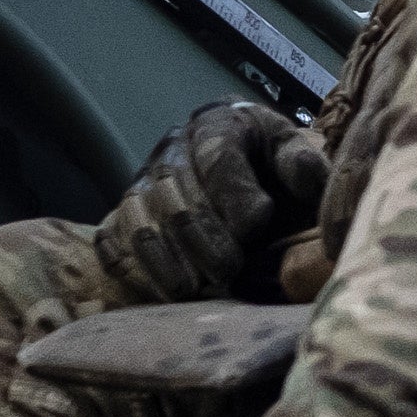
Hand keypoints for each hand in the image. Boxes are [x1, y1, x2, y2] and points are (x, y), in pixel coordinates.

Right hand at [93, 102, 328, 305]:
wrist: (240, 167)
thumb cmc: (270, 167)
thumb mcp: (291, 156)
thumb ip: (301, 165)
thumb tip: (302, 176)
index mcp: (217, 125)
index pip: (217, 157)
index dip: (233, 195)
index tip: (254, 228)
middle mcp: (172, 148)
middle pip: (174, 191)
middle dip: (201, 236)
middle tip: (229, 270)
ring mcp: (143, 180)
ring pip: (141, 216)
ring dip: (167, 257)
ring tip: (195, 289)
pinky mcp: (125, 211)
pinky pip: (115, 238)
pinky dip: (137, 266)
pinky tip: (165, 291)